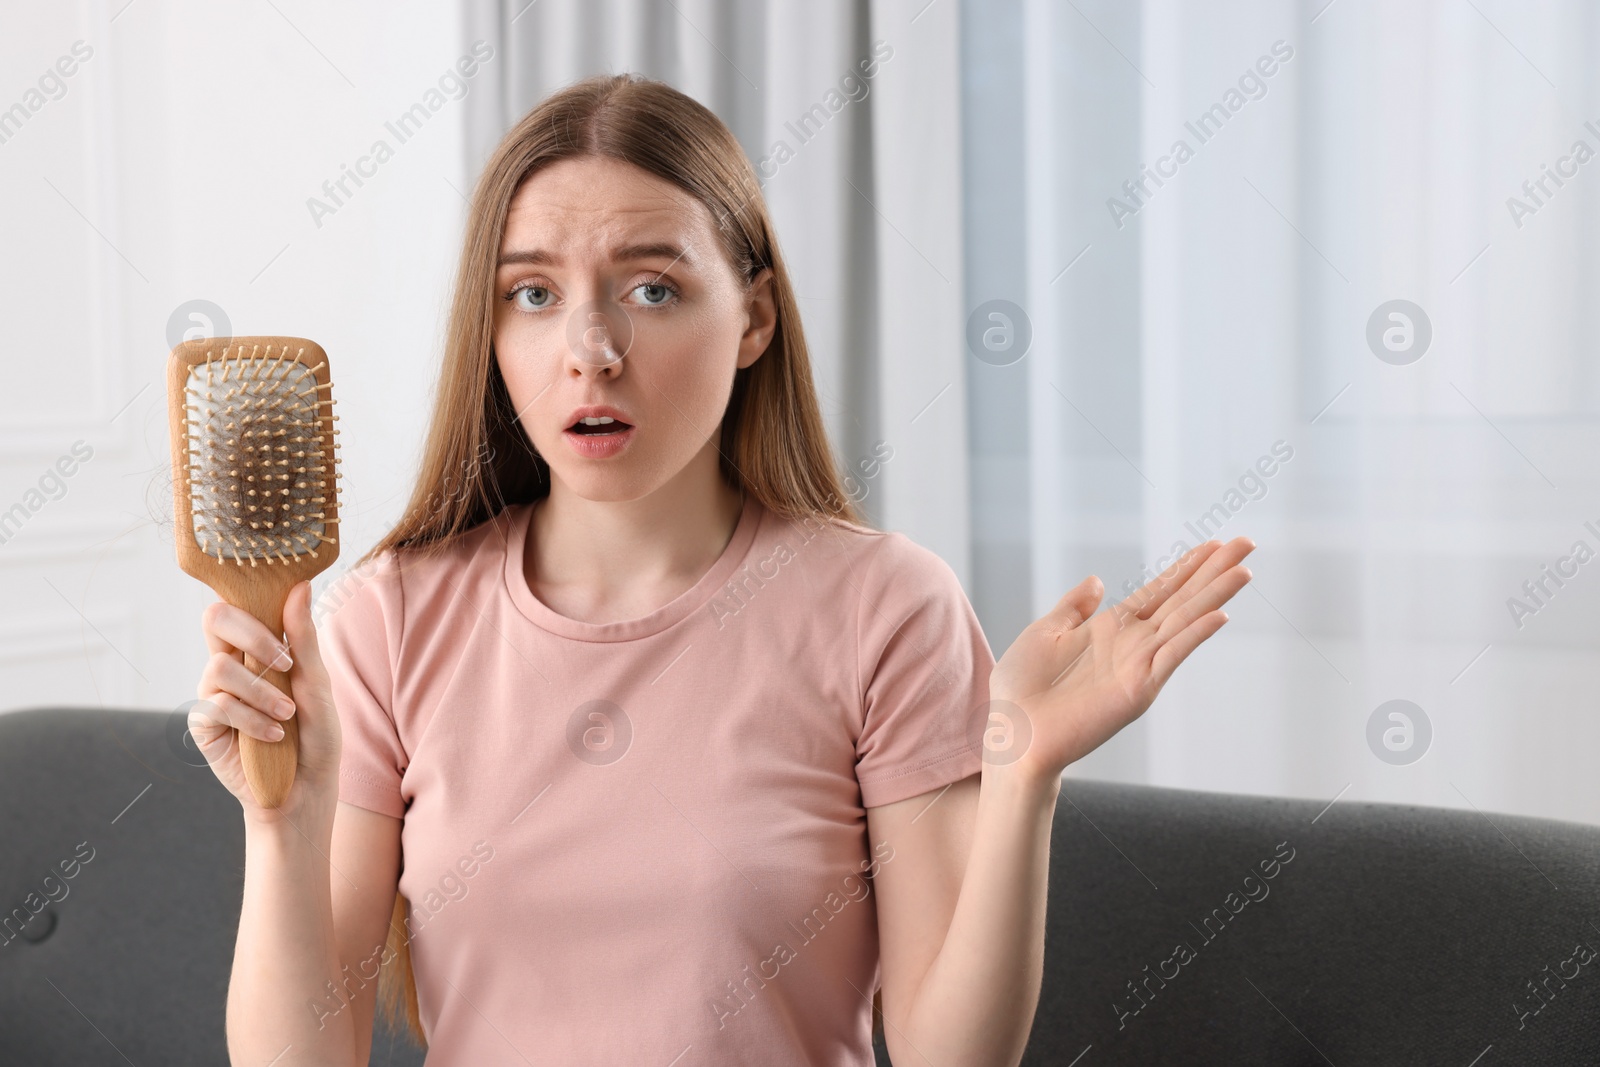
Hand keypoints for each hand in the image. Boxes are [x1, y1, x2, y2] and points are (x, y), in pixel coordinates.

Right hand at [191, 581, 342, 823]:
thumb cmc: (316, 735)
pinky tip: (273, 736)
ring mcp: (213, 692)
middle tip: (285, 663)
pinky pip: (217, 705)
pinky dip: (251, 720)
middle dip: (254, 637)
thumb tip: (301, 586)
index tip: (283, 615)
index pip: (240, 605)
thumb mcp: (318, 684)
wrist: (305, 789)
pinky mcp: (204, 724)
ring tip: (286, 716)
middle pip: (215, 618)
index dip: (251, 599)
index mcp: (258, 648)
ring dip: (262, 692)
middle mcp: (231, 664)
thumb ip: (304, 638)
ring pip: (219, 666)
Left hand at [987, 537, 1255, 781]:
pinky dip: (1194, 635)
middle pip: (1182, 599)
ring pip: (1185, 621)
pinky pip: (1171, 656)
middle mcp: (1133, 644)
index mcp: (1111, 628)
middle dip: (1214, 571)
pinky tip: (1218, 615)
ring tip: (1243, 570)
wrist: (1014, 733)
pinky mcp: (1137, 689)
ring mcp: (1139, 665)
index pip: (1160, 590)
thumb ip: (1074, 607)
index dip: (1186, 567)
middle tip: (1246, 543)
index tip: (1214, 543)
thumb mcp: (1046, 632)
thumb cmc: (1022, 689)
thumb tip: (1097, 581)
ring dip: (1215, 595)